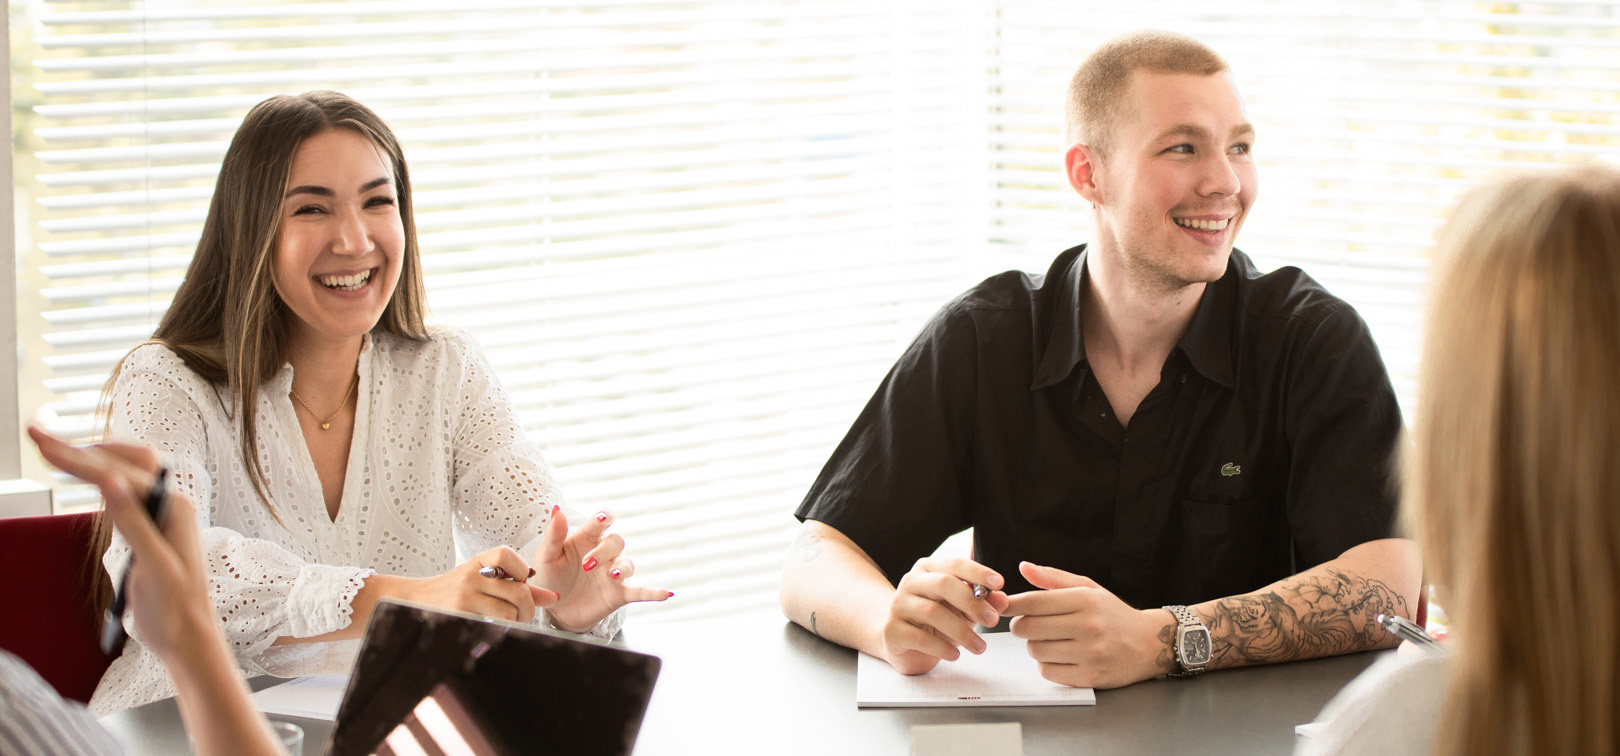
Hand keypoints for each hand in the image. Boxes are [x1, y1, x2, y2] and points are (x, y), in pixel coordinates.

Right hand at [27, 426, 215, 662]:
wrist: (189, 639)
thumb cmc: (176, 609)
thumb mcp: (155, 567)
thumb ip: (135, 524)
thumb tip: (113, 482)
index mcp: (174, 508)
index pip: (118, 473)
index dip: (77, 457)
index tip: (41, 443)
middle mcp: (170, 504)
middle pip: (121, 463)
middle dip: (78, 450)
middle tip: (36, 435)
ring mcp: (160, 515)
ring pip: (125, 472)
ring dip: (91, 457)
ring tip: (54, 449)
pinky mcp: (148, 529)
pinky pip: (123, 491)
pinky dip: (98, 478)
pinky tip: (84, 477)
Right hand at [399, 546, 557, 622]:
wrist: (412, 601)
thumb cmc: (456, 591)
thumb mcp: (485, 581)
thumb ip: (519, 587)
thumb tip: (553, 597)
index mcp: (479, 562)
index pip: (507, 555)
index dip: (521, 570)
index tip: (520, 582)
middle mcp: (471, 575)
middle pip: (518, 591)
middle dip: (529, 607)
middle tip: (524, 613)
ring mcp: (464, 596)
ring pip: (509, 611)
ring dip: (516, 621)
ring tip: (510, 621)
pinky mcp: (459, 616)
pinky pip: (493, 626)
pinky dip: (500, 629)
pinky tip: (492, 627)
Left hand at [531, 505, 670, 631]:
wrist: (555, 610)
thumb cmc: (550, 578)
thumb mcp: (546, 557)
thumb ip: (553, 535)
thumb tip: (556, 509)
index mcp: (587, 539)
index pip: (602, 522)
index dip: (605, 518)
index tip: (602, 520)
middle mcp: (603, 554)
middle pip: (616, 542)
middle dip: (604, 551)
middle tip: (586, 565)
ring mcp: (612, 575)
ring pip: (628, 564)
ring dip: (622, 568)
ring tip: (612, 574)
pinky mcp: (618, 595)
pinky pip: (640, 592)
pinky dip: (653, 593)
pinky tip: (667, 593)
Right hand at [880, 557, 1010, 675]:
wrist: (902, 642)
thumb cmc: (936, 620)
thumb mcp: (963, 609)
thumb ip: (982, 602)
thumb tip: (1002, 599)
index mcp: (928, 569)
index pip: (954, 564)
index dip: (977, 572)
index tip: (999, 583)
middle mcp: (910, 582)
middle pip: (943, 584)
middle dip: (972, 602)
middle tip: (993, 620)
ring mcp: (898, 605)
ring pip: (933, 612)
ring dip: (962, 631)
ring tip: (980, 647)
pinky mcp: (891, 630)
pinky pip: (920, 638)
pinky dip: (942, 647)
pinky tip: (955, 655)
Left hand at [1001, 561, 1172, 688]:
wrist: (1149, 644)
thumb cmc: (1113, 614)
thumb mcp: (1088, 588)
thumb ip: (1053, 578)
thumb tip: (1024, 567)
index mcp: (1085, 600)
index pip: (1033, 602)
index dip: (1011, 605)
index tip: (1002, 606)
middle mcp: (1088, 626)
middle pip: (1027, 628)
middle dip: (1021, 626)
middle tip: (1030, 625)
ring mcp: (1090, 653)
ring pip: (1035, 651)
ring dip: (1035, 646)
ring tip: (1051, 640)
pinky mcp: (1090, 677)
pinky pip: (1048, 672)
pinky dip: (1048, 665)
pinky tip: (1061, 657)